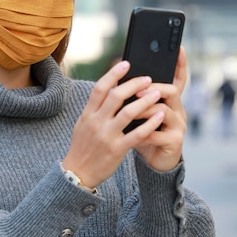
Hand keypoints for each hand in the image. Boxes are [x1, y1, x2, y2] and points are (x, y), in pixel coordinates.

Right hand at [62, 60, 166, 188]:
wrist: (78, 173)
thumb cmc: (83, 146)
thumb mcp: (83, 123)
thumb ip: (96, 107)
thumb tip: (111, 88)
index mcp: (88, 114)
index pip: (100, 88)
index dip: (113, 73)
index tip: (126, 64)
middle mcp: (96, 122)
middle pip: (116, 96)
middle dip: (134, 84)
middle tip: (148, 78)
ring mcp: (107, 136)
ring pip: (129, 113)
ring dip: (145, 101)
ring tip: (157, 93)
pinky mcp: (117, 150)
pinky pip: (137, 134)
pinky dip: (150, 123)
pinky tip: (159, 115)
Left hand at [133, 46, 187, 171]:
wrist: (153, 162)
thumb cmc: (142, 135)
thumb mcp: (138, 115)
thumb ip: (135, 99)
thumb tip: (120, 80)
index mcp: (169, 102)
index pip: (178, 79)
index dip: (180, 64)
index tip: (179, 48)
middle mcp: (178, 111)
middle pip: (171, 91)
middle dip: (153, 88)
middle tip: (137, 90)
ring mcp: (178, 126)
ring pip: (163, 111)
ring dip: (144, 111)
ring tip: (130, 113)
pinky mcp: (175, 142)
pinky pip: (158, 134)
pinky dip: (143, 133)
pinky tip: (133, 135)